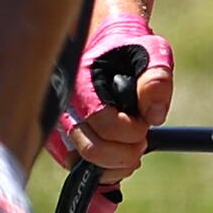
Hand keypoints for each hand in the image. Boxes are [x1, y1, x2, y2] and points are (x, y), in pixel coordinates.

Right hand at [66, 16, 169, 175]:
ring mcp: (57, 126)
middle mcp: (63, 107)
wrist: (102, 43)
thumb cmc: (127, 49)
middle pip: (92, 151)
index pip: (105, 124)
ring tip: (131, 148)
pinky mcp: (58, 141)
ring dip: (115, 165)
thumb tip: (154, 116)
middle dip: (125, 152)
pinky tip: (118, 155)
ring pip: (81, 165)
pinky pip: (77, 168)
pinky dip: (102, 169)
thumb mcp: (150, 53)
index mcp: (81, 85)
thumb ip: (156, 79)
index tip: (144, 122)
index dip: (132, 131)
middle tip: (142, 141)